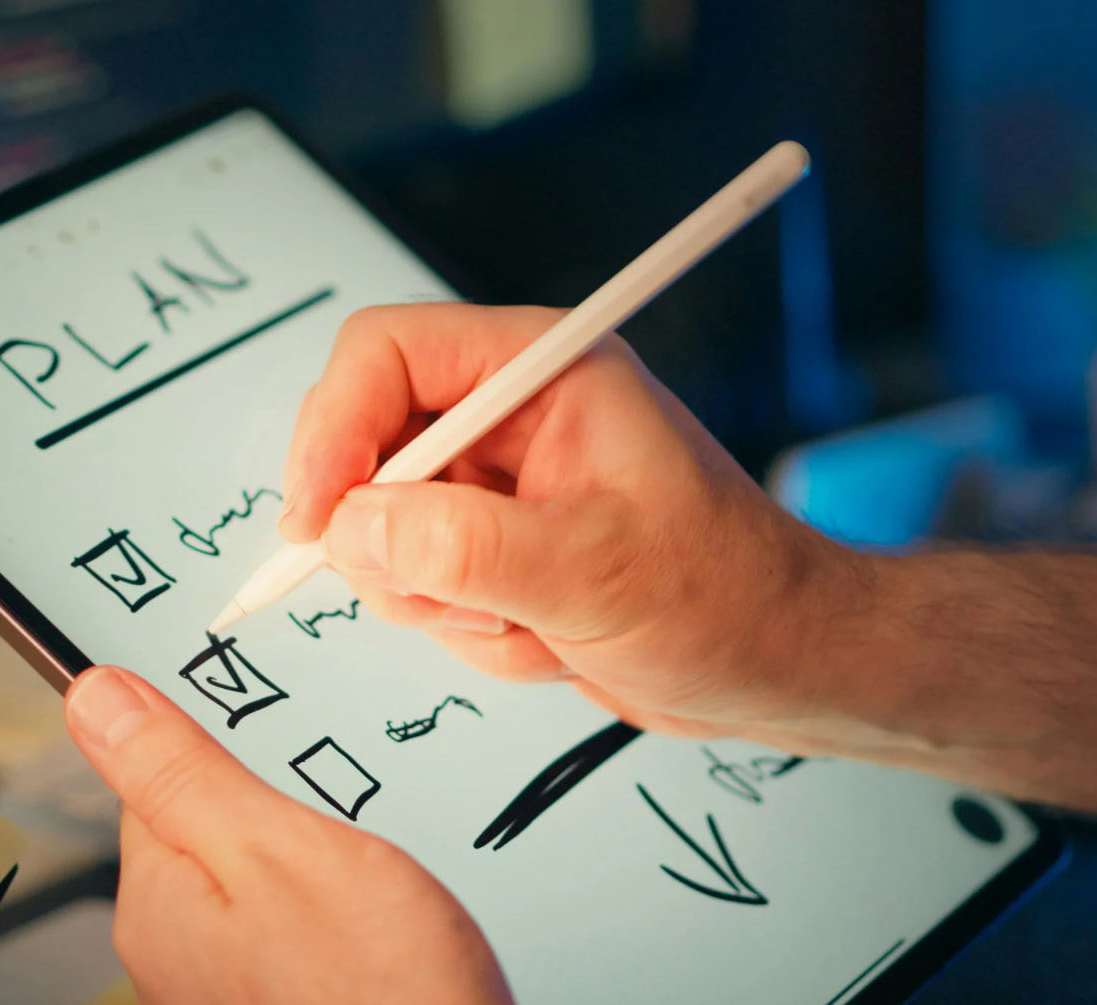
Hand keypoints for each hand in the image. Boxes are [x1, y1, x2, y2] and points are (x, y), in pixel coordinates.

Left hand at [63, 666, 511, 1004]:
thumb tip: (95, 697)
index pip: (155, 781)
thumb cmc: (378, 992)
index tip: (273, 740)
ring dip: (310, 860)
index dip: (222, 747)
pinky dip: (331, 911)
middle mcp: (172, 957)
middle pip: (208, 831)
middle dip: (275, 809)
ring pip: (256, 880)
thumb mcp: (278, 847)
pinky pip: (291, 929)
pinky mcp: (278, 1001)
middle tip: (337, 820)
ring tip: (363, 875)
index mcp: (156, 904)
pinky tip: (373, 921)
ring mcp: (224, 989)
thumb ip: (183, 772)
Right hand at [280, 303, 868, 751]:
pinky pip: (419, 586)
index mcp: (543, 369)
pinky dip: (468, 632)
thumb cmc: (730, 596)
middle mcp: (510, 415)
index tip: (316, 518)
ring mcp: (498, 485)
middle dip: (402, 544)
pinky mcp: (494, 546)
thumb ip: (466, 548)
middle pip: (367, 449)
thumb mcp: (595, 572)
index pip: (385, 354)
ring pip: (385, 533)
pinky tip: (546, 640)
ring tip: (536, 623)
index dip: (333, 429)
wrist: (779, 666)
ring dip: (446, 603)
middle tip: (464, 599)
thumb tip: (354, 531)